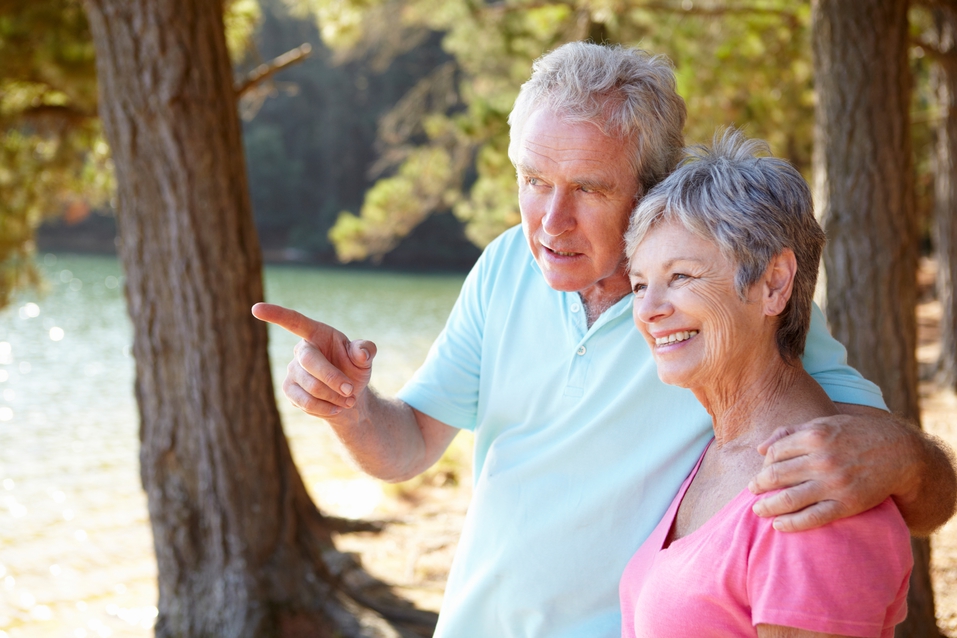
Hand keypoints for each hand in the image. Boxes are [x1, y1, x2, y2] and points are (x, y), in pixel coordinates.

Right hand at [251, 303, 376, 418]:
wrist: (349, 398)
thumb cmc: (354, 371)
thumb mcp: (364, 359)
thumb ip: (366, 351)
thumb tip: (362, 351)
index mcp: (317, 334)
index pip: (294, 321)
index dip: (276, 315)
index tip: (256, 309)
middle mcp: (300, 351)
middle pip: (309, 361)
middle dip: (332, 378)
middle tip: (350, 390)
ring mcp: (292, 371)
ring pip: (310, 386)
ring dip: (333, 396)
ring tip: (348, 399)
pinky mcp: (289, 391)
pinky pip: (305, 402)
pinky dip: (326, 407)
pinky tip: (336, 407)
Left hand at [747, 410, 913, 531]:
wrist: (900, 453)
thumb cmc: (856, 435)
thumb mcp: (824, 424)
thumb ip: (791, 433)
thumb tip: (760, 449)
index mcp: (815, 436)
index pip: (774, 453)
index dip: (763, 463)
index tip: (761, 471)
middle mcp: (822, 460)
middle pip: (776, 475)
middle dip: (759, 485)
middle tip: (751, 490)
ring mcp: (834, 484)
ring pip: (789, 499)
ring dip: (768, 506)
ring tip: (758, 510)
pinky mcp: (847, 504)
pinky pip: (813, 518)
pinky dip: (792, 524)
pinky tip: (779, 525)